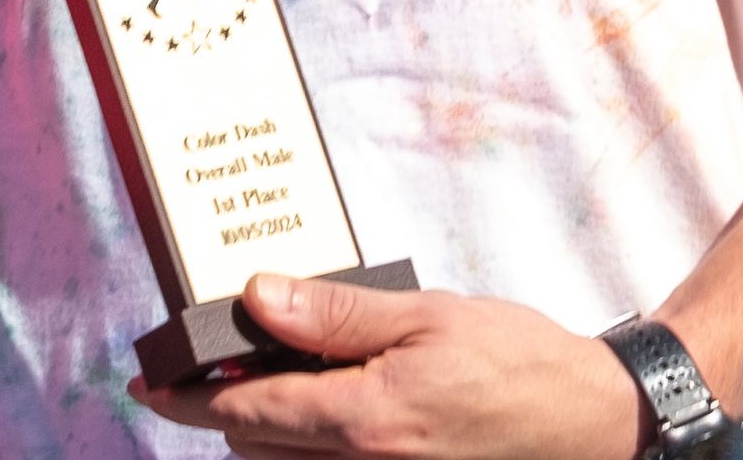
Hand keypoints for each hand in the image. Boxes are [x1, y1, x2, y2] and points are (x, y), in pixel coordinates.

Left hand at [133, 273, 645, 457]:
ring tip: (276, 380)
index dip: (188, 401)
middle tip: (227, 360)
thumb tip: (257, 298)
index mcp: (367, 423)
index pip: (246, 417)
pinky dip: (309, 448)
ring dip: (268, 433)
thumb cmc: (519, 363)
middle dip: (228, 411)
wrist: (595, 424)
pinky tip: (326, 410)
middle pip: (257, 450)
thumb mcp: (427, 316)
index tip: (147, 387)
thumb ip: (335, 315)